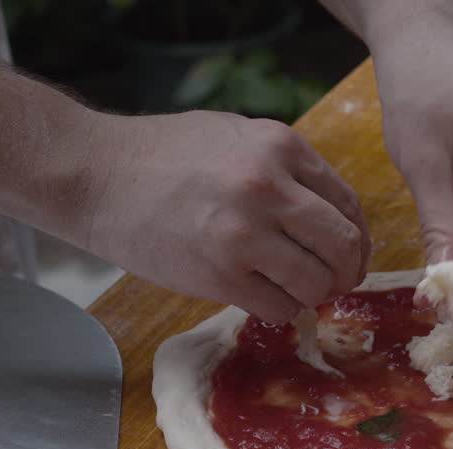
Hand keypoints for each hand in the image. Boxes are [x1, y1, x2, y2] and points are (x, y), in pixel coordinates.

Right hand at [75, 111, 370, 323]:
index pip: (348, 204)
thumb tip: (329, 213)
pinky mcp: (219, 274)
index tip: (347, 255)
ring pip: (315, 284)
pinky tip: (263, 296)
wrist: (96, 175)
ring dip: (313, 295)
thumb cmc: (162, 155)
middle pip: (343, 246)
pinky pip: (277, 307)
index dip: (356, 238)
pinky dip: (279, 309)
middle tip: (334, 282)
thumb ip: (285, 167)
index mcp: (281, 147)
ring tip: (295, 291)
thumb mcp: (235, 136)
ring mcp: (245, 234)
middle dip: (346, 272)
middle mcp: (270, 188)